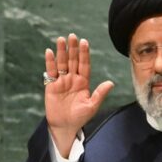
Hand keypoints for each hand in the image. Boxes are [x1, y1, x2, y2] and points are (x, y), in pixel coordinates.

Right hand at [45, 33, 113, 156]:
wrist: (65, 126)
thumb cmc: (80, 117)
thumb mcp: (92, 106)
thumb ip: (100, 94)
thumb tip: (111, 83)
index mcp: (83, 82)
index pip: (84, 64)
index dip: (84, 53)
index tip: (84, 42)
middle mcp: (73, 78)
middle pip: (73, 60)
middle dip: (73, 48)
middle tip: (72, 36)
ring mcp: (62, 81)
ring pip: (62, 63)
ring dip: (61, 52)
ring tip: (61, 40)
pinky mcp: (51, 85)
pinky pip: (51, 72)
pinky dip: (50, 62)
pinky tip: (50, 52)